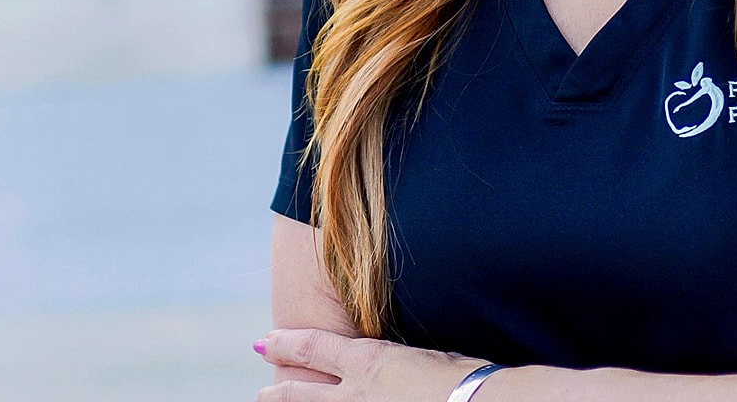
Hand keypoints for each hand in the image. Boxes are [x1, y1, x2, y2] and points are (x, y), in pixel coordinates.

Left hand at [255, 328, 481, 400]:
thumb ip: (393, 361)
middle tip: (262, 391)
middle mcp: (356, 392)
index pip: (312, 347)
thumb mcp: (420, 358)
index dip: (285, 343)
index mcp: (368, 360)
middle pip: (301, 391)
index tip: (265, 342)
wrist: (474, 400)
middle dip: (278, 390)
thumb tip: (387, 366)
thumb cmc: (459, 377)